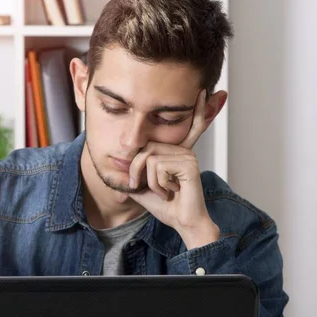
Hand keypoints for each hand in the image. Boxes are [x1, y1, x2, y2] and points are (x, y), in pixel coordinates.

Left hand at [127, 89, 219, 249]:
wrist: (182, 222)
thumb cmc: (165, 204)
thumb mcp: (141, 184)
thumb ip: (130, 171)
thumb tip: (112, 164)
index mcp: (174, 149)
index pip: (174, 123)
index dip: (192, 109)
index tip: (203, 94)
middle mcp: (182, 148)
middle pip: (145, 146)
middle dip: (137, 169)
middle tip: (142, 185)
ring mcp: (187, 155)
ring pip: (149, 158)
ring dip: (149, 181)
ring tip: (164, 190)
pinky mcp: (189, 165)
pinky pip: (158, 167)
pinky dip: (158, 184)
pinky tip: (171, 191)